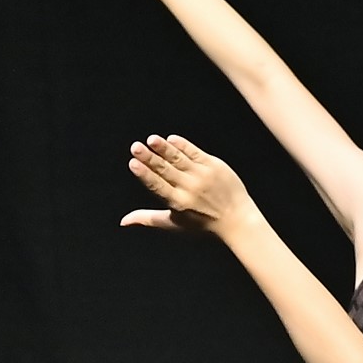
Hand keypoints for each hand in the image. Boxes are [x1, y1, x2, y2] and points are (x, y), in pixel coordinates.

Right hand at [120, 133, 255, 238]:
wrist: (238, 220)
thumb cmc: (203, 224)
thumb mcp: (174, 224)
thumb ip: (148, 219)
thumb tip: (123, 221)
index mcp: (178, 202)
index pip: (157, 185)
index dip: (144, 174)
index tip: (133, 163)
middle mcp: (190, 188)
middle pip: (166, 170)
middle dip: (149, 158)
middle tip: (136, 147)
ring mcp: (203, 176)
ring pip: (180, 159)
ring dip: (164, 148)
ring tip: (152, 140)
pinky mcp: (215, 166)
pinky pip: (196, 153)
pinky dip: (184, 146)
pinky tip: (172, 139)